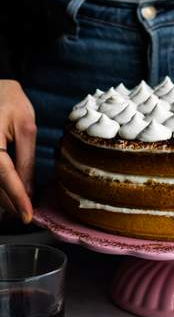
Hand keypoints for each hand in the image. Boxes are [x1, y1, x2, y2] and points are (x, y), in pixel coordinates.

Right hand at [0, 80, 35, 222]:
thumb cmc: (9, 101)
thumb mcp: (26, 127)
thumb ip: (26, 160)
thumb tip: (28, 190)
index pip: (2, 176)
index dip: (16, 198)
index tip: (27, 215)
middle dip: (9, 203)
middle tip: (26, 214)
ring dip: (2, 197)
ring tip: (19, 206)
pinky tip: (10, 193)